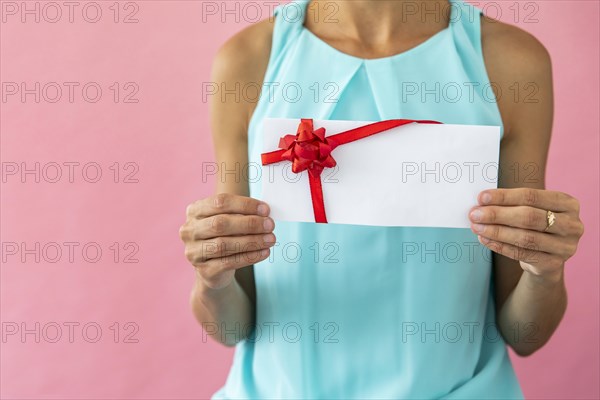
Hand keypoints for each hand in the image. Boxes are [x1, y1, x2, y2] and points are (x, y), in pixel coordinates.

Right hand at [179, 193, 275, 289]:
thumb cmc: (225, 237)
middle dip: (249, 223)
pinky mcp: (204, 271)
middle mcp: (190, 230)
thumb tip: (265, 214)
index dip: (244, 205)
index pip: (220, 202)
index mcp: (195, 211)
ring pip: (224, 245)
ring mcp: (194, 252)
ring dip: (252, 241)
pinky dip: (249, 257)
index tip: (266, 210)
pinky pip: (229, 263)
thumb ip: (242, 214)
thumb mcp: (229, 221)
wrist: (214, 269)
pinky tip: (264, 252)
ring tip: (271, 239)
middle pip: (220, 224)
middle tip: (270, 225)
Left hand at [469, 188, 583, 280]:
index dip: (504, 196)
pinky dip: (500, 246)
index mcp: (567, 203)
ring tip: (477, 227)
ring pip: (525, 238)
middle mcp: (571, 224)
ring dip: (496, 232)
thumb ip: (513, 204)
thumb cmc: (536, 226)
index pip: (531, 196)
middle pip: (529, 217)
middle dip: (497, 215)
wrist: (547, 258)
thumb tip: (481, 203)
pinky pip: (522, 254)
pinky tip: (485, 240)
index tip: (481, 197)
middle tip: (475, 214)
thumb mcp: (532, 210)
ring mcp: (565, 246)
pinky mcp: (553, 264)